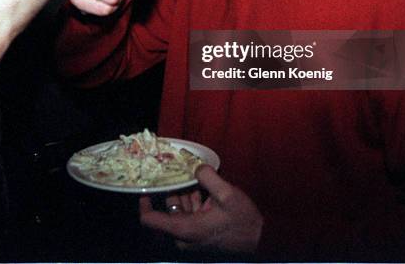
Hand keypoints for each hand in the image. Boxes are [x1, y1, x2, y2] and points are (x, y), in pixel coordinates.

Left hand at [139, 165, 263, 253]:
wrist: (260, 239)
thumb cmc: (242, 221)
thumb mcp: (227, 195)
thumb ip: (209, 178)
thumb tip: (196, 166)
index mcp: (184, 229)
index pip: (150, 220)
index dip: (144, 203)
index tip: (145, 185)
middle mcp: (184, 234)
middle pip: (167, 209)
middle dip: (172, 188)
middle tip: (174, 167)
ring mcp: (192, 234)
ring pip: (179, 208)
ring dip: (184, 191)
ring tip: (191, 172)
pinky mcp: (200, 231)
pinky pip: (190, 212)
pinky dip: (193, 198)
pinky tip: (201, 185)